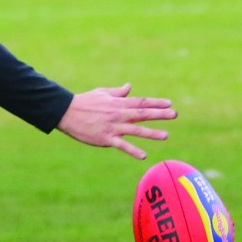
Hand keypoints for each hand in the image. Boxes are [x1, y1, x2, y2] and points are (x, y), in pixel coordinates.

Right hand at [57, 83, 175, 159]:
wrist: (66, 112)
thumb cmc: (84, 102)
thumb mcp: (102, 93)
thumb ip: (118, 92)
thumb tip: (129, 87)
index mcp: (118, 103)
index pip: (141, 102)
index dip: (156, 103)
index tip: (169, 104)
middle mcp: (119, 114)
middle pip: (142, 114)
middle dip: (160, 114)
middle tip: (174, 114)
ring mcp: (113, 127)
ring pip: (136, 130)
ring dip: (151, 132)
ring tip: (165, 135)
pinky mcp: (106, 138)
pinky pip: (122, 145)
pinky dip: (133, 150)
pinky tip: (144, 155)